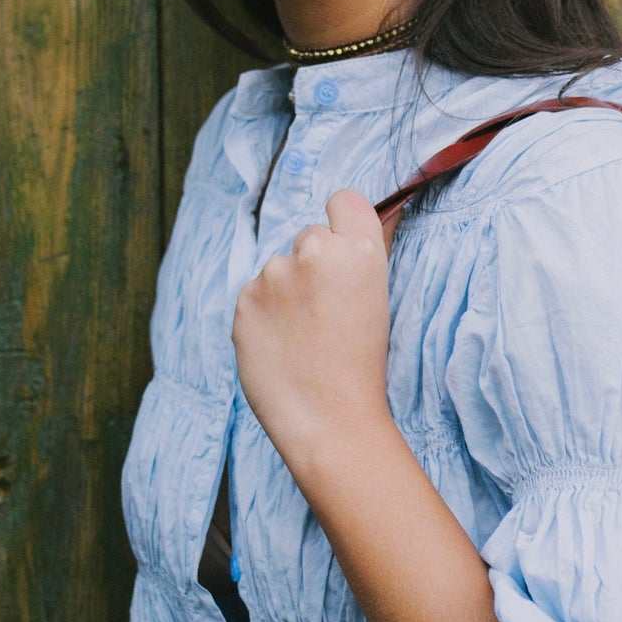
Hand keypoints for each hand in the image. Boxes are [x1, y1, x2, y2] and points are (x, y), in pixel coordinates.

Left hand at [232, 189, 400, 481]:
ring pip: (280, 268)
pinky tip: (281, 346)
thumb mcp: (378, 301)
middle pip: (310, 235)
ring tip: (303, 337)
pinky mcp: (243, 301)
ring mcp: (273, 275)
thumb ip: (364, 256)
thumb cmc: (363, 367)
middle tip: (326, 312)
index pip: (344, 200)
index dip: (343, 222)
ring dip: (286, 291)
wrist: (331, 421)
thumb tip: (369, 222)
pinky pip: (255, 295)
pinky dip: (264, 315)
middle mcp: (313, 252)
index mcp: (358, 250)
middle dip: (315, 264)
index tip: (342, 248)